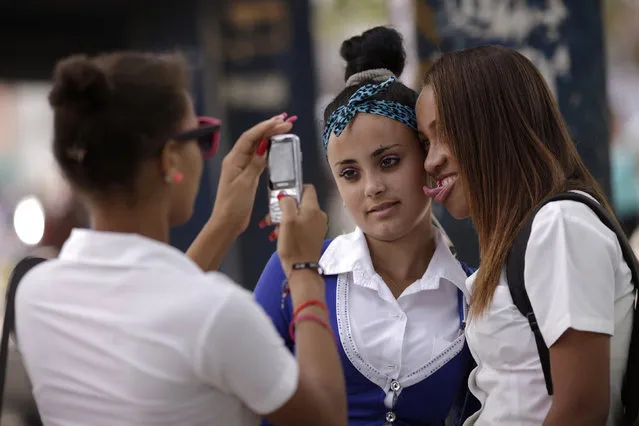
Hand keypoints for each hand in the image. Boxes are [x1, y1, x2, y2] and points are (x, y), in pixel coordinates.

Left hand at [210, 113, 296, 234]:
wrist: (227, 222)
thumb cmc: (233, 205)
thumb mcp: (246, 183)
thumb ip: (255, 164)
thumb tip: (264, 146)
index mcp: (233, 159)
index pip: (250, 137)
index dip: (265, 127)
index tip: (279, 122)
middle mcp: (236, 160)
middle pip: (254, 139)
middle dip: (269, 129)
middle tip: (287, 122)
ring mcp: (241, 167)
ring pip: (257, 147)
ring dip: (269, 137)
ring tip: (283, 130)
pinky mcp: (247, 175)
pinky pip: (258, 158)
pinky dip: (268, 150)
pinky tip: (276, 147)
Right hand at [275, 185, 327, 274]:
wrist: (301, 269)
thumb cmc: (293, 246)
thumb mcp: (287, 220)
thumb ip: (287, 203)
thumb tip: (286, 195)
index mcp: (313, 209)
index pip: (307, 188)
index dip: (293, 189)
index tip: (282, 198)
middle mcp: (318, 216)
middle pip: (300, 203)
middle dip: (284, 208)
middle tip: (273, 216)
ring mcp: (317, 226)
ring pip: (299, 215)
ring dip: (285, 220)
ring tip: (274, 229)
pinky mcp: (314, 236)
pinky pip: (301, 226)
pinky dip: (290, 228)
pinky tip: (280, 235)